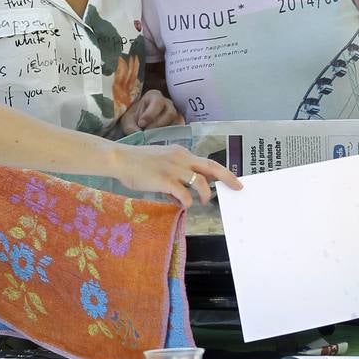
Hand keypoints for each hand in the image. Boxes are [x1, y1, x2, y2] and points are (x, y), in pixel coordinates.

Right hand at [112, 144, 241, 207]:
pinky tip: (183, 206)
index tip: (231, 179)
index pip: (206, 162)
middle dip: (227, 177)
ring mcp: (173, 168)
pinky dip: (187, 202)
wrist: (120, 159)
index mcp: (181, 153)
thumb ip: (175, 175)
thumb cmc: (138, 163)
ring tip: (203, 202)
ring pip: (200, 181)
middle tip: (238, 187)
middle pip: (211, 166)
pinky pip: (184, 194)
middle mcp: (181, 158)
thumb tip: (185, 193)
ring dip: (205, 194)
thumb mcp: (161, 163)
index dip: (220, 171)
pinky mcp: (164, 180)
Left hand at [116, 90, 183, 133]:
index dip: (150, 114)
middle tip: (147, 133)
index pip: (157, 102)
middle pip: (170, 113)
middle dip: (157, 124)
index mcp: (154, 96)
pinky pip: (179, 130)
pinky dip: (171, 137)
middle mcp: (167, 103)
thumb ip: (131, 127)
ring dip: (165, 132)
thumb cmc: (133, 119)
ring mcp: (175, 114)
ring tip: (153, 139)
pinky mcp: (178, 125)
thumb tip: (140, 136)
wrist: (138, 124)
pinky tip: (160, 141)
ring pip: (177, 122)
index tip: (141, 124)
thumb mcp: (128, 121)